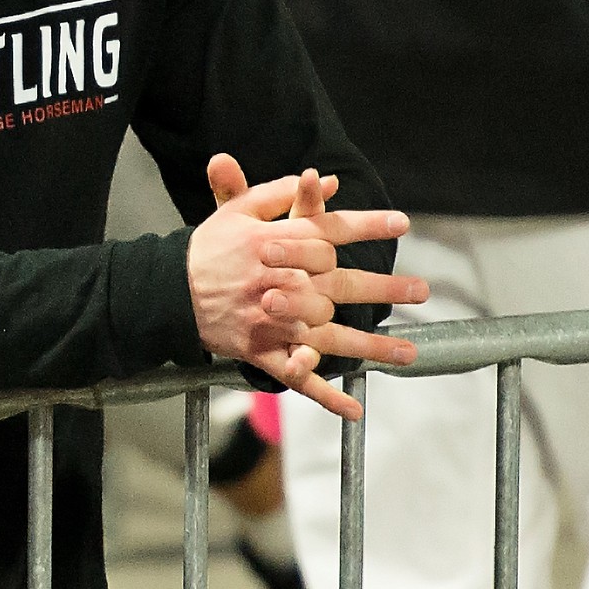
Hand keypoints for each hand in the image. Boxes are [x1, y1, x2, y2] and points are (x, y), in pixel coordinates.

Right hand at [187, 154, 428, 419]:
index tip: (402, 224)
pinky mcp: (261, 351)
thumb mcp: (237, 211)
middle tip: (421, 291)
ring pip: (328, 333)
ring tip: (408, 350)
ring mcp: (270, 321)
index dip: (367, 226)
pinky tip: (353, 409)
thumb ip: (279, 193)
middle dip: (384, 288)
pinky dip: (324, 396)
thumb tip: (326, 180)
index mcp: (272, 243)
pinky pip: (297, 376)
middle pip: (339, 284)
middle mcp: (276, 282)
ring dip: (371, 346)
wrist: (166, 291)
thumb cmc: (208, 248)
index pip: (328, 233)